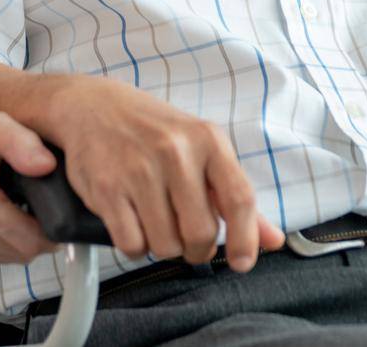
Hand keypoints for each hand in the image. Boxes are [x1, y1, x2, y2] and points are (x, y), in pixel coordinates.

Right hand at [0, 105, 60, 263]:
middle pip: (22, 253)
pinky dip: (4, 243)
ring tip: (20, 209)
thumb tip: (47, 166)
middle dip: (39, 234)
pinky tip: (3, 218)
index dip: (52, 230)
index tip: (57, 211)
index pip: (29, 240)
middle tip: (41, 206)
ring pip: (8, 259)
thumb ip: (24, 144)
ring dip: (21, 240)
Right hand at [38, 75, 284, 270]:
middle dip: (196, 249)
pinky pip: (131, 244)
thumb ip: (235, 196)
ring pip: (165, 245)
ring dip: (163, 246)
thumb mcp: (201, 149)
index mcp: (208, 139)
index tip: (243, 261)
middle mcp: (175, 151)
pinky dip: (135, 246)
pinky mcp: (107, 187)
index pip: (239, 199)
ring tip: (157, 223)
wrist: (92, 106)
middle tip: (187, 239)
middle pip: (200, 232)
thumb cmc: (154, 131)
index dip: (246, 239)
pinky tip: (133, 224)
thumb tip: (274, 240)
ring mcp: (139, 169)